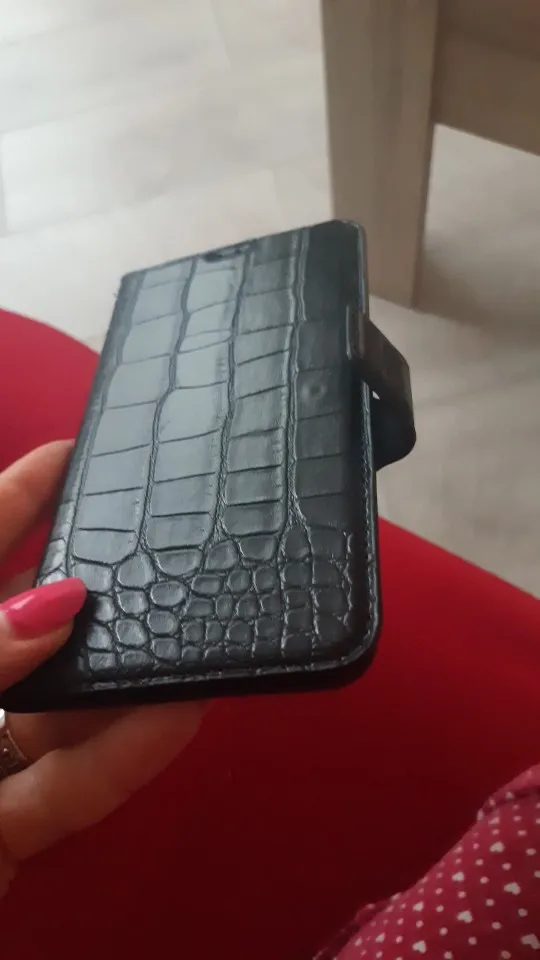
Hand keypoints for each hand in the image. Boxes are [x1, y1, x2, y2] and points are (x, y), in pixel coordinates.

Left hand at [0, 442, 204, 896]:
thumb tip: (56, 603)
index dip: (18, 498)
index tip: (75, 454)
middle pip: (25, 623)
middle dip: (89, 586)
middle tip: (156, 544)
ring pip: (63, 706)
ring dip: (128, 675)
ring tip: (191, 629)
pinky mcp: (6, 833)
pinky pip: (74, 785)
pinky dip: (127, 754)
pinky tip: (178, 714)